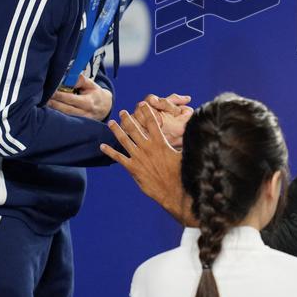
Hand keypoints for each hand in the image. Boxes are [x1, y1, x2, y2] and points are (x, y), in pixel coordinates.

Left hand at [47, 74, 111, 120]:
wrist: (105, 108)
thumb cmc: (95, 94)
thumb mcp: (91, 85)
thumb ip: (80, 80)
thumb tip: (67, 77)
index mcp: (88, 102)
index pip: (71, 98)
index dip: (59, 95)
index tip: (50, 91)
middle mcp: (85, 113)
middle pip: (65, 109)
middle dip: (53, 104)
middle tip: (42, 99)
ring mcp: (81, 121)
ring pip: (65, 116)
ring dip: (53, 111)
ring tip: (43, 105)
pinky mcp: (78, 125)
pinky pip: (66, 121)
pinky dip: (57, 117)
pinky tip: (48, 113)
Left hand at [101, 103, 195, 225]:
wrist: (172, 191)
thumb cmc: (180, 174)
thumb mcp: (183, 154)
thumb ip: (184, 143)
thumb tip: (194, 133)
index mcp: (160, 142)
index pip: (152, 122)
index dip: (147, 112)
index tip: (142, 104)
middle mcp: (147, 147)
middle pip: (135, 128)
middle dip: (128, 118)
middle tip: (123, 112)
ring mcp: (138, 157)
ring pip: (124, 140)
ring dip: (116, 130)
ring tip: (111, 122)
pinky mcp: (132, 168)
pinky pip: (118, 157)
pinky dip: (109, 151)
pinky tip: (102, 146)